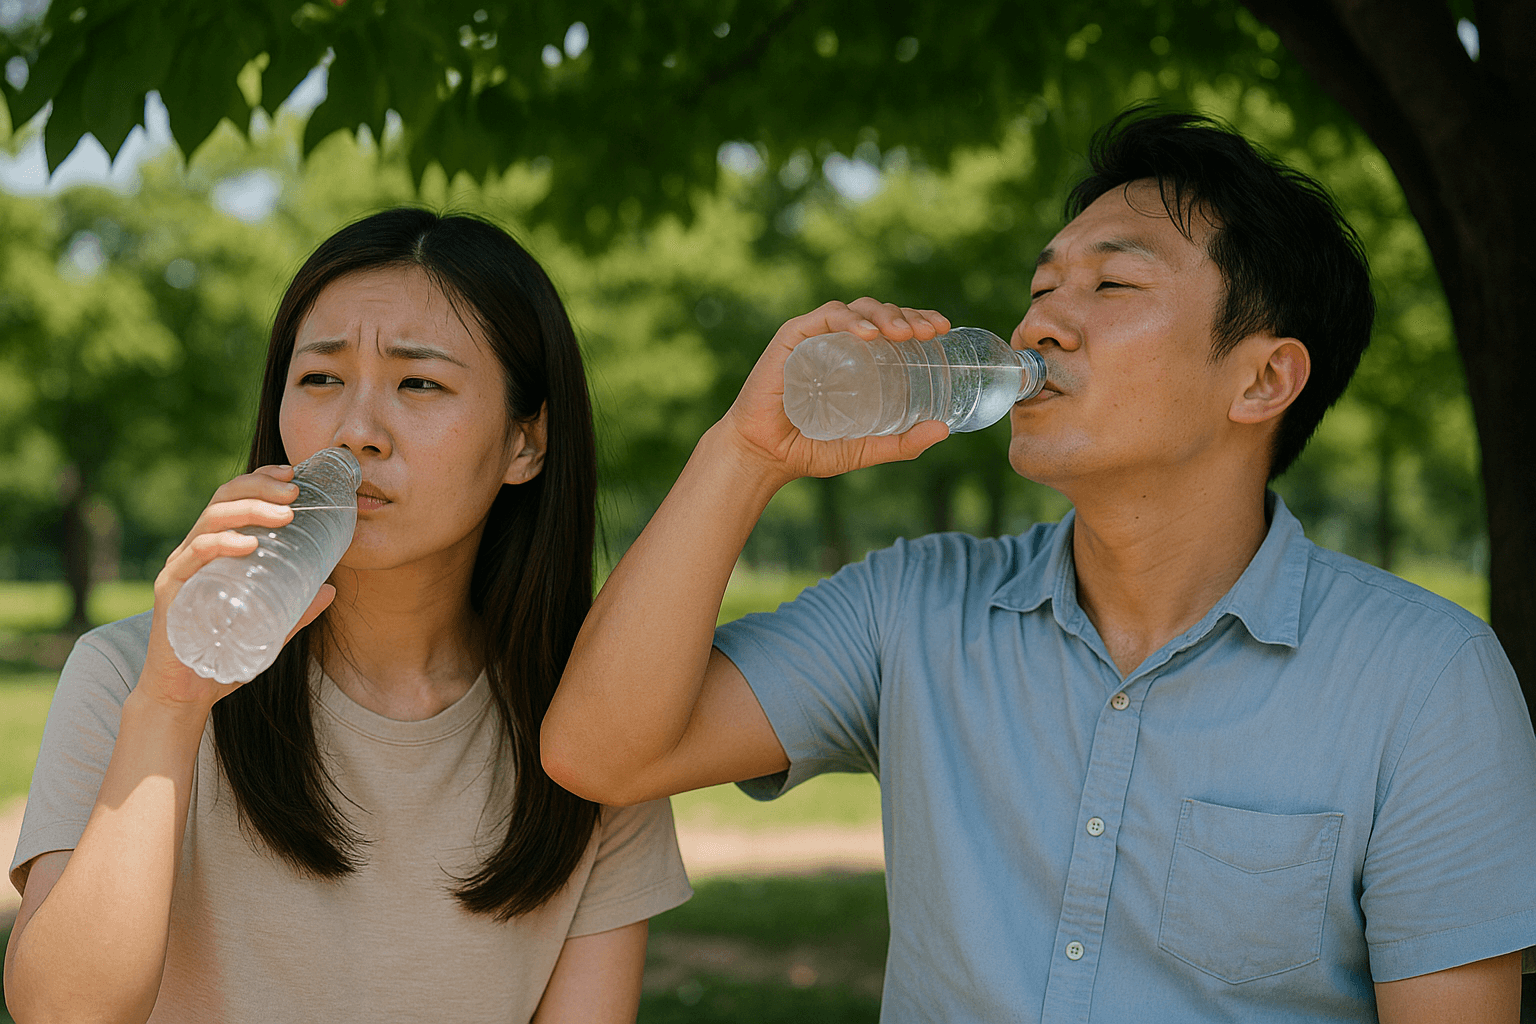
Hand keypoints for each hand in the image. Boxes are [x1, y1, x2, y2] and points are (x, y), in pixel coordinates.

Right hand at [138, 465, 335, 710]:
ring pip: (212, 521)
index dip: (261, 480)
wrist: (185, 695)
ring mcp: (181, 568)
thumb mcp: (271, 627)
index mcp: (216, 551)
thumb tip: (332, 589)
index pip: (234, 500)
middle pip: (223, 499)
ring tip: (285, 513)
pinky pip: (195, 556)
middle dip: (260, 487)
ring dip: (250, 510)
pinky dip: (223, 544)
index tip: (294, 475)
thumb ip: (297, 610)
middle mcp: (196, 552)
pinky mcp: (171, 591)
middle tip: (295, 491)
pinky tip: (249, 544)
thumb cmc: (223, 656)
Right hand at [720, 298, 953, 481]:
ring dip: (884, 314)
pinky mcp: (791, 338)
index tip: (942, 330)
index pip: (892, 328)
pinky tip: (868, 333)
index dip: (919, 320)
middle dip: (908, 316)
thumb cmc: (810, 450)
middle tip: (929, 333)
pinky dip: (848, 319)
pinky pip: (823, 317)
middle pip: (879, 313)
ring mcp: (814, 337)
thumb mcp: (864, 448)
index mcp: (856, 359)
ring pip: (856, 308)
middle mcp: (837, 342)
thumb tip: (943, 430)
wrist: (763, 456)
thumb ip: (901, 444)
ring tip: (902, 333)